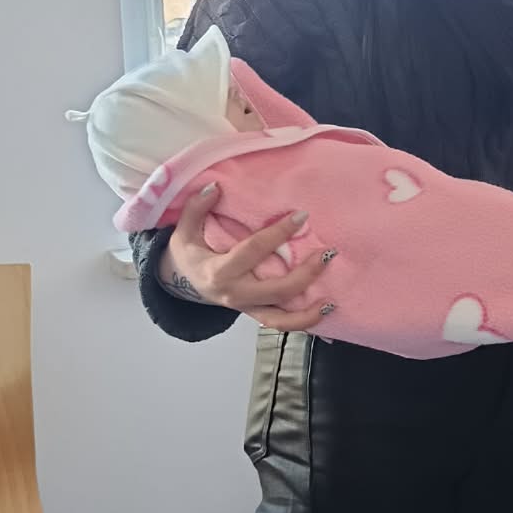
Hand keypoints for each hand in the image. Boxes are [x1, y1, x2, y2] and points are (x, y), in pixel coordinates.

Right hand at [158, 185, 333, 331]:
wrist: (182, 285)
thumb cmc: (189, 255)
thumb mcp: (184, 232)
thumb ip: (195, 209)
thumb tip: (215, 187)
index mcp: (220, 271)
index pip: (255, 250)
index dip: (279, 232)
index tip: (301, 216)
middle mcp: (235, 294)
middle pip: (277, 289)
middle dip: (305, 274)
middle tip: (327, 254)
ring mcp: (246, 308)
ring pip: (281, 319)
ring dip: (308, 312)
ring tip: (331, 300)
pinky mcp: (254, 314)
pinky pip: (280, 324)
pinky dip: (303, 322)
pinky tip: (324, 309)